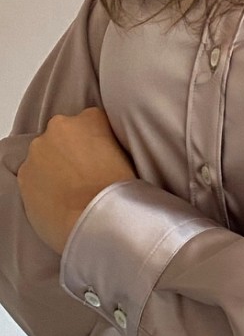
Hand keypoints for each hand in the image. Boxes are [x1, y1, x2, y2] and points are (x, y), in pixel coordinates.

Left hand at [17, 107, 136, 254]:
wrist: (95, 218)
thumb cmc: (117, 190)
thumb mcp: (126, 152)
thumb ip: (108, 141)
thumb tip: (100, 150)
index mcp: (91, 117)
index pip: (90, 123)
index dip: (95, 143)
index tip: (98, 158)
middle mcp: (61, 125)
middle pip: (64, 134)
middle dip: (70, 150)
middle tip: (83, 174)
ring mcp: (39, 149)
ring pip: (45, 153)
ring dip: (52, 166)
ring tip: (68, 189)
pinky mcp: (24, 173)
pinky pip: (32, 175)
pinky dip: (40, 184)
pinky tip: (56, 199)